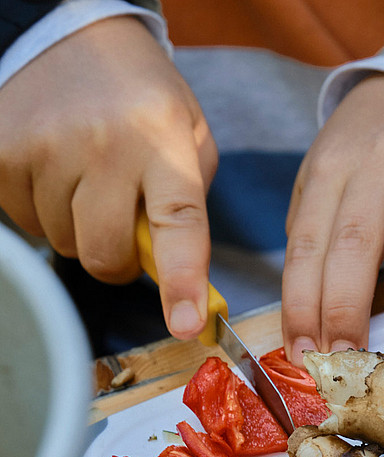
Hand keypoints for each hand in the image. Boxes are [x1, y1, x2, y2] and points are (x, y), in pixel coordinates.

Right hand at [0, 16, 217, 338]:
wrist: (73, 35)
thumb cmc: (142, 97)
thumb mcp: (189, 138)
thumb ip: (188, 203)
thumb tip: (174, 272)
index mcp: (162, 142)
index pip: (177, 224)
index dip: (182, 281)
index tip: (187, 325)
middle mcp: (102, 145)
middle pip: (105, 256)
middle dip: (118, 260)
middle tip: (124, 225)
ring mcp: (43, 148)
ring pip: (63, 245)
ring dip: (80, 229)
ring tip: (88, 179)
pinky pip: (26, 224)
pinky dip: (44, 212)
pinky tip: (57, 173)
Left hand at [282, 73, 383, 365]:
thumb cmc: (368, 152)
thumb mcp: (325, 178)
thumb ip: (314, 232)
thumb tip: (309, 310)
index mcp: (329, 167)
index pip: (307, 243)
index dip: (302, 303)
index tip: (303, 350)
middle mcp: (376, 155)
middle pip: (354, 236)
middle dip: (345, 306)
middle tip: (346, 353)